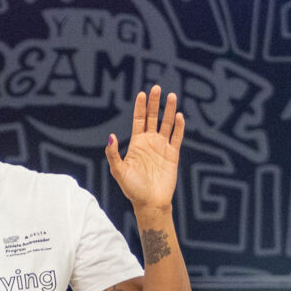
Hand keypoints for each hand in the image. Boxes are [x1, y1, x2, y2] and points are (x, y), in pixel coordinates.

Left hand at [104, 85, 183, 212]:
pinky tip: (179, 116)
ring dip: (169, 110)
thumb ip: (113, 154)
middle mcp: (150, 142)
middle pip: (153, 117)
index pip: (139, 120)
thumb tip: (111, 136)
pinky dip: (179, 127)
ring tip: (172, 96)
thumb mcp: (119, 171)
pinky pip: (177, 137)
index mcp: (137, 143)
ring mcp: (162, 147)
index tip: (142, 93)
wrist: (150, 203)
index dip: (141, 107)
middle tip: (157, 88)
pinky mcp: (173, 155)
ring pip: (167, 124)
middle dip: (155, 103)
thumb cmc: (132, 189)